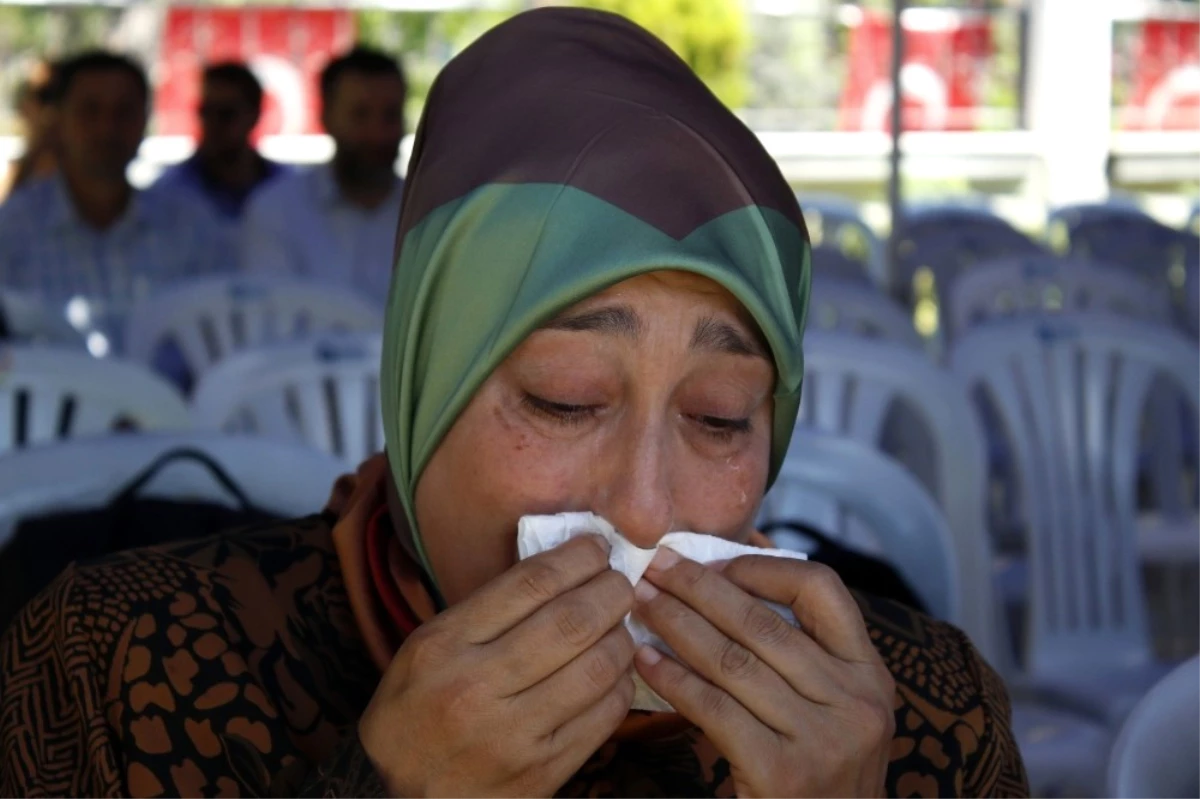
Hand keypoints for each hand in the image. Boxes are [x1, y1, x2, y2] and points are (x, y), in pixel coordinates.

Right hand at [359, 535, 636, 798]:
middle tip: (623, 581)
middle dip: (611, 591)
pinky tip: (616, 671)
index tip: (597, 547)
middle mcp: (477, 687)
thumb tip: (558, 571)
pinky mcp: (542, 773)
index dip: (576, 558)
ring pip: (596, 668)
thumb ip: (484, 612)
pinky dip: (620, 684)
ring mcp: (513, 735)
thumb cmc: (413, 713)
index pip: (529, 585)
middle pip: (571, 621)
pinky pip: (603, 717)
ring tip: (622, 624)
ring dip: (622, 637)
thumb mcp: (425, 650)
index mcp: (444, 645)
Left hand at [632, 550, 894, 798]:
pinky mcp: (782, 772)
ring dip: (677, 625)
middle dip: (700, 588)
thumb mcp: (835, 709)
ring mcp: (822, 739)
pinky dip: (674, 680)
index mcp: (870, 673)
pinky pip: (714, 709)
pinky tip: (645, 661)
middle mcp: (855, 702)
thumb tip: (725, 584)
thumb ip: (802, 657)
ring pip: (732, 661)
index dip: (763, 568)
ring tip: (642, 604)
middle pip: (763, 623)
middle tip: (656, 567)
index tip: (714, 565)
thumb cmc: (819, 772)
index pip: (823, 590)